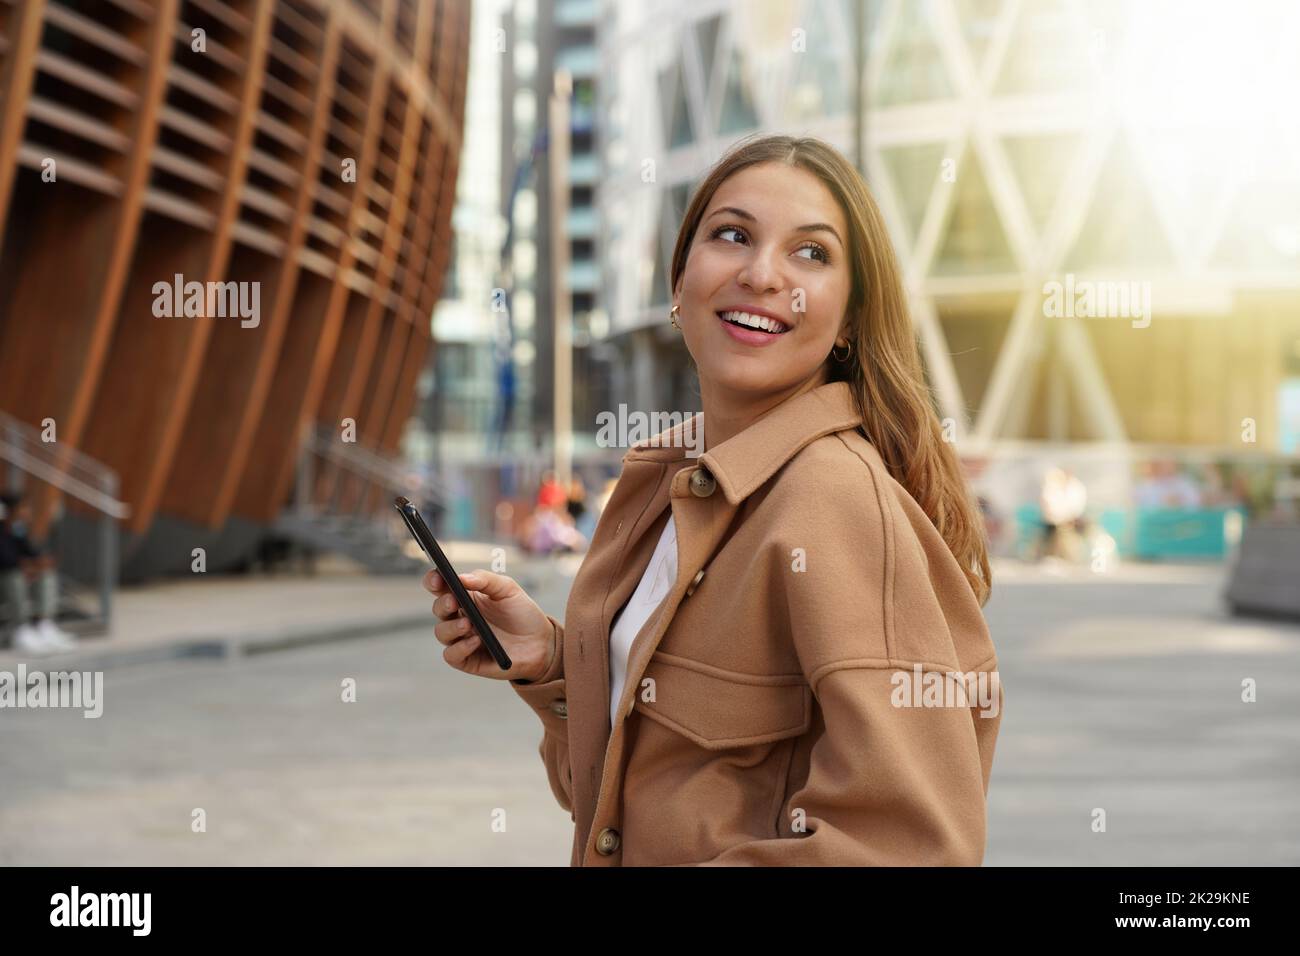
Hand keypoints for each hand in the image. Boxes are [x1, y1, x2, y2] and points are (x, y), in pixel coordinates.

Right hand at [422, 568, 554, 681]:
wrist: (541, 643)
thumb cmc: (522, 613)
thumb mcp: (508, 589)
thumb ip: (485, 580)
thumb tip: (461, 577)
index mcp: (466, 597)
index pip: (441, 586)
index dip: (433, 580)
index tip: (437, 577)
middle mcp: (459, 617)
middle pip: (438, 608)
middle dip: (443, 604)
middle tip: (454, 601)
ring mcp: (461, 639)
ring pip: (441, 632)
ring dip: (452, 627)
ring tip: (469, 624)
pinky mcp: (467, 660)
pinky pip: (451, 655)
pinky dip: (460, 647)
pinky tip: (476, 641)